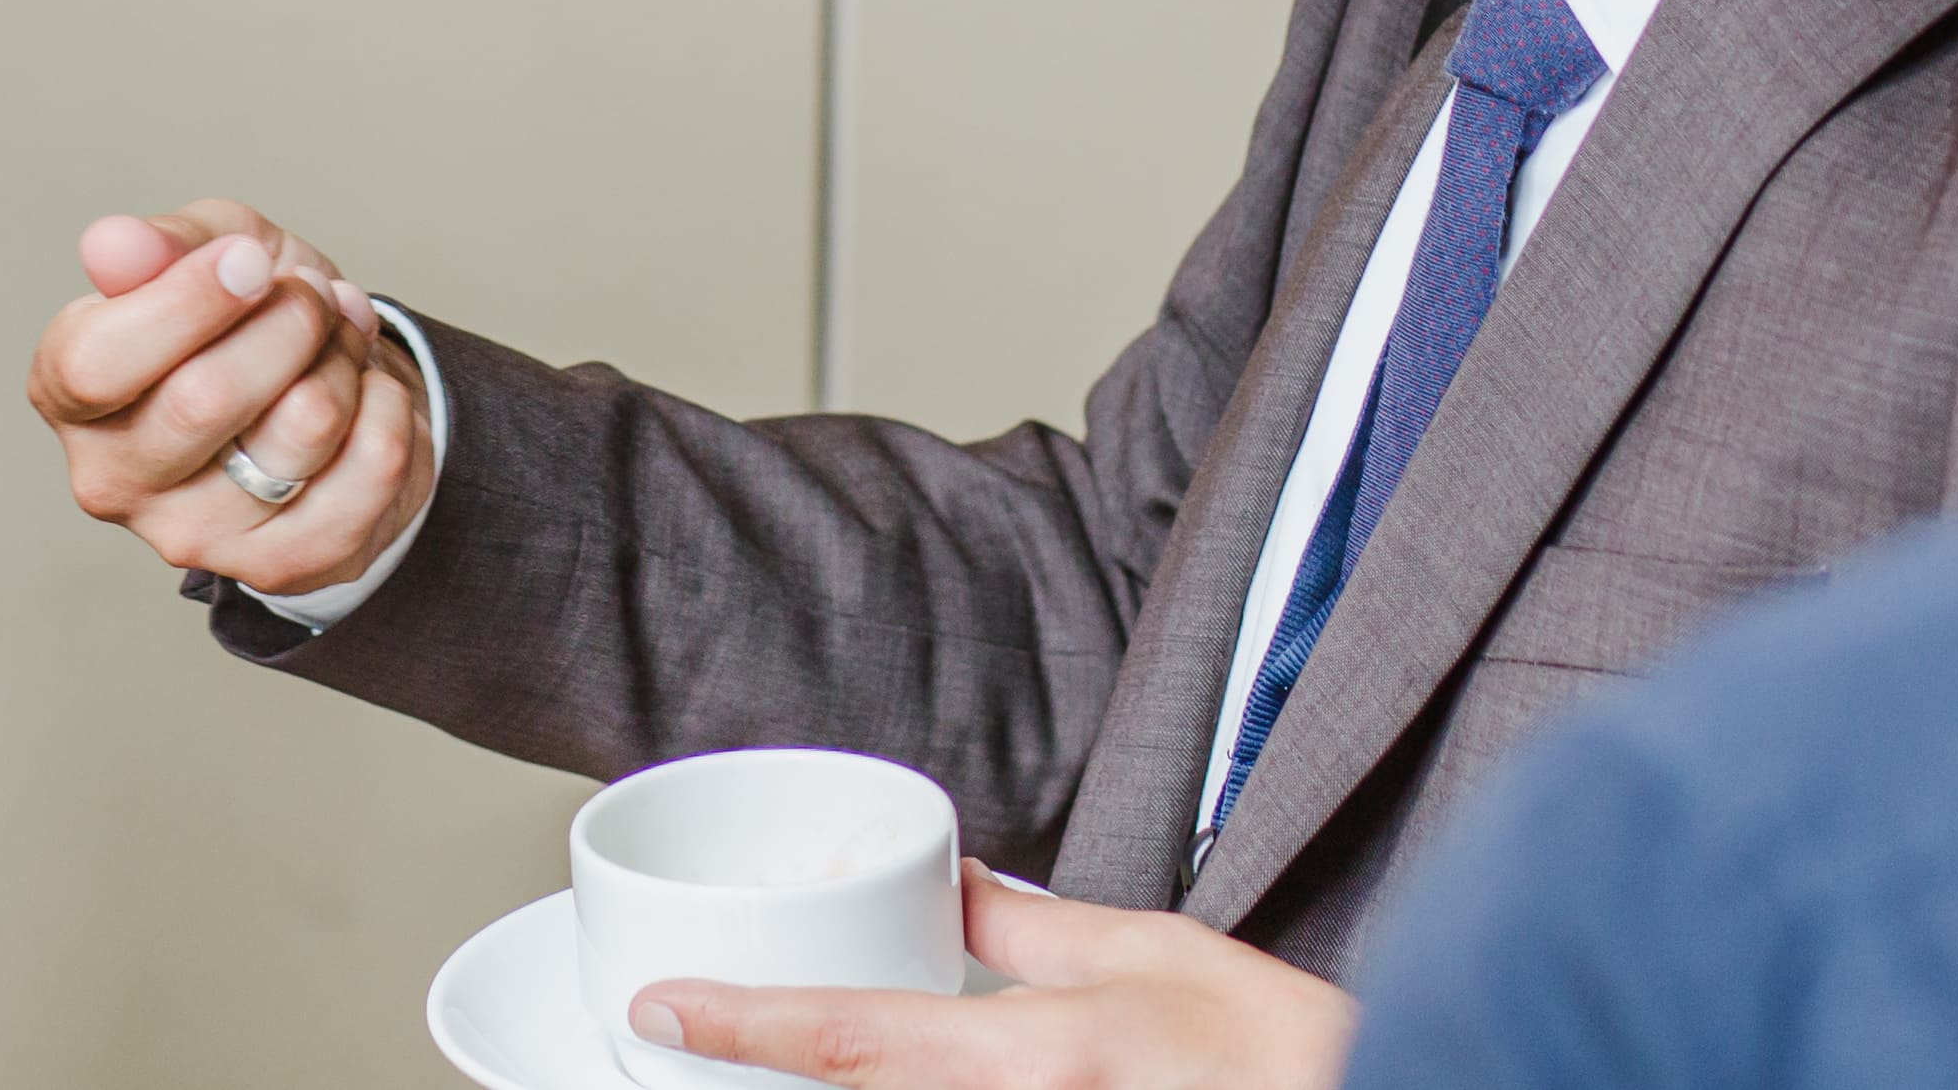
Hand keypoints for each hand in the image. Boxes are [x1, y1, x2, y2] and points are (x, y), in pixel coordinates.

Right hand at [27, 197, 429, 600]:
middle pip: (207, 399)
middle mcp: (112, 481)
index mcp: (66, 394)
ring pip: (304, 426)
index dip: (187, 301)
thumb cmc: (246, 313)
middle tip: (309, 295)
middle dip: (290, 318)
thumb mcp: (206, 247)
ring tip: (338, 340)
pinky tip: (366, 395)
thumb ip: (162, 243)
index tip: (248, 259)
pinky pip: (370, 468)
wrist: (324, 391)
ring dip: (344, 357)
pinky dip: (388, 407)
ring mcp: (194, 537)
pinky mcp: (281, 568)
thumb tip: (114, 245)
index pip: (99, 362)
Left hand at [635, 864, 1354, 1089]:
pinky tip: (893, 1074)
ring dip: (848, 1088)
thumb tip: (956, 888)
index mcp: (1043, 1061)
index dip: (744, 1026)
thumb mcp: (1163, 961)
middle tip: (708, 1040)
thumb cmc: (1299, 1060)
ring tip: (792, 1057)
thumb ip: (1039, 932)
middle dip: (780, 1078)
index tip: (658, 1007)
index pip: (855, 1042)